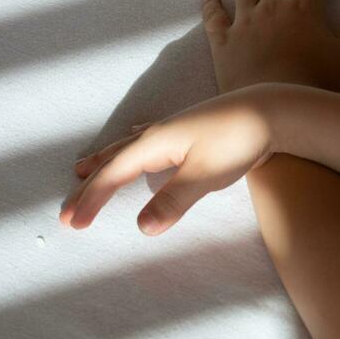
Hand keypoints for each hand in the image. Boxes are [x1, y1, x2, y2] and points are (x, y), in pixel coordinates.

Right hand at [60, 86, 278, 234]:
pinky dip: (132, 145)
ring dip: (105, 161)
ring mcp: (175, 128)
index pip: (113, 175)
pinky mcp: (191, 129)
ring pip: (128, 146)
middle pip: (113, 160)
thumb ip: (173, 201)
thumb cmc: (239, 141)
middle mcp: (159, 132)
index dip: (91, 200)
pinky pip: (148, 138)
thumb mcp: (205, 176)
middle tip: (66, 210)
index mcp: (156, 143)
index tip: (72, 224)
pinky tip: (135, 137)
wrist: (273, 110)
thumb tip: (142, 228)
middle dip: (89, 186)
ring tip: (83, 169)